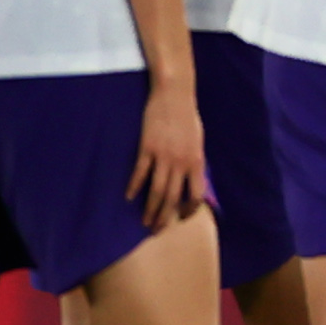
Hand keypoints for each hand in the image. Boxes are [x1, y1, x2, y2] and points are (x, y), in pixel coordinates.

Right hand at [125, 78, 206, 227]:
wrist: (174, 94)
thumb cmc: (187, 116)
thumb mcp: (197, 140)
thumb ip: (194, 160)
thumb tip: (192, 178)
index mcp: (196, 160)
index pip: (196, 194)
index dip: (189, 209)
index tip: (181, 217)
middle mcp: (181, 161)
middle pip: (173, 198)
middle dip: (165, 217)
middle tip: (157, 230)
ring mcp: (163, 155)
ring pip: (156, 190)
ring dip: (150, 209)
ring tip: (144, 221)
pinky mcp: (147, 147)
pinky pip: (140, 173)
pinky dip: (134, 187)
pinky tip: (128, 197)